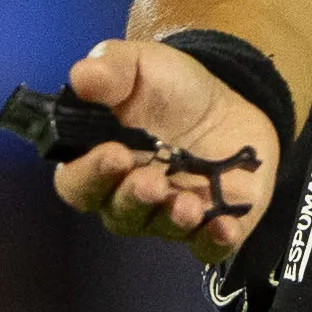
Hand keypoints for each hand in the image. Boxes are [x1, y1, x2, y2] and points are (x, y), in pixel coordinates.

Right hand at [50, 38, 281, 264]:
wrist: (233, 102)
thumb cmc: (173, 90)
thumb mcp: (142, 65)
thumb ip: (111, 68)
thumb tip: (82, 76)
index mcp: (102, 161)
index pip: (78, 182)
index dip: (90, 174)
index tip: (113, 153)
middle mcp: (129, 197)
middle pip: (119, 212)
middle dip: (133, 198)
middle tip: (151, 180)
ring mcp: (170, 215)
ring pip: (161, 229)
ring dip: (172, 218)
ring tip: (187, 203)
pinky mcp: (211, 225)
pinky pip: (209, 246)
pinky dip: (215, 241)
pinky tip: (224, 227)